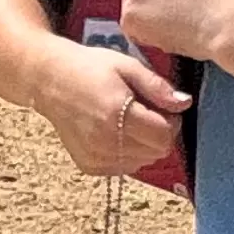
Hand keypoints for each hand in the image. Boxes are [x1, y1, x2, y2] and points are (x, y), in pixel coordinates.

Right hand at [32, 39, 192, 176]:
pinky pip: (124, 167)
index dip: (171, 121)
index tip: (164, 106)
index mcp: (116, 114)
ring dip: (145, 144)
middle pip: (156, 152)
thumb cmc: (90, 66)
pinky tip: (117, 131)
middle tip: (148, 111)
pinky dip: (129, 153)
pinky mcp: (88, 165)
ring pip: (143, 162)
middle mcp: (105, 141)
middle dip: (161, 133)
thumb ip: (157, 87)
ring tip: (130, 119)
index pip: (163, 136)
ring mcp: (95, 156)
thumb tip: (184, 103)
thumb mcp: (127, 66)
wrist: (48, 79)